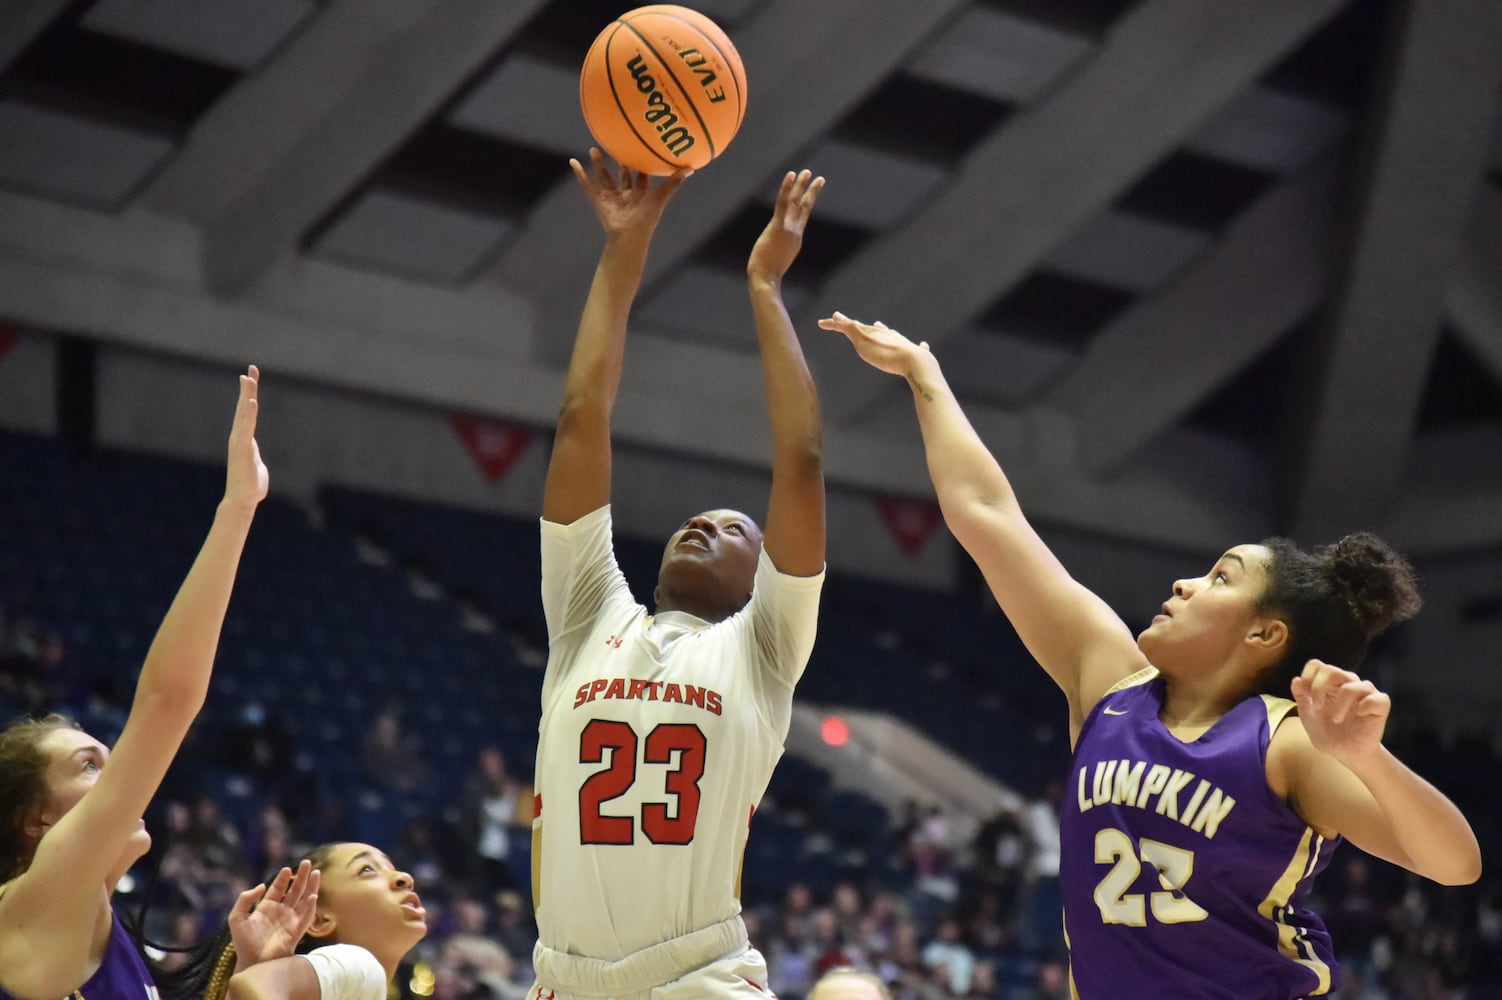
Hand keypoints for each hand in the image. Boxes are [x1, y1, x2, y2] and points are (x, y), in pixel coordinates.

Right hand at [225, 365, 268, 510]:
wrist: (243, 499)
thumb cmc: (251, 484)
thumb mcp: (255, 463)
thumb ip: (253, 455)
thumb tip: (253, 456)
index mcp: (244, 437)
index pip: (247, 411)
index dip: (249, 394)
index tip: (252, 376)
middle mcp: (239, 436)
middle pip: (244, 407)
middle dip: (248, 388)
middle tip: (251, 369)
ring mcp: (239, 442)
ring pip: (244, 414)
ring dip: (247, 396)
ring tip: (249, 380)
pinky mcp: (243, 450)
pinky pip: (246, 428)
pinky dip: (249, 415)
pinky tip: (252, 403)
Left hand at [228, 861, 319, 972]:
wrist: (252, 963)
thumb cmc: (243, 943)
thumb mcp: (237, 918)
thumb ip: (245, 899)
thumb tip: (262, 886)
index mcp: (267, 907)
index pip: (278, 888)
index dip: (283, 878)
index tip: (287, 869)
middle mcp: (281, 911)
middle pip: (295, 890)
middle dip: (301, 876)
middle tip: (307, 862)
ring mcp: (291, 920)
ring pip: (304, 899)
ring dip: (311, 886)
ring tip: (317, 873)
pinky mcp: (297, 931)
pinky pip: (306, 916)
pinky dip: (311, 907)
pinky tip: (313, 896)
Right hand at [570, 148, 690, 238]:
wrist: (630, 235)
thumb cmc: (648, 218)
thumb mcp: (661, 197)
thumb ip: (674, 182)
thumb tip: (691, 168)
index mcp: (640, 193)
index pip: (642, 175)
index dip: (643, 163)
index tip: (642, 147)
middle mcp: (626, 194)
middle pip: (622, 175)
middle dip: (620, 161)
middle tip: (617, 145)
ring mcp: (611, 197)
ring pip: (604, 177)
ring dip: (598, 164)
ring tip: (594, 149)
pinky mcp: (599, 201)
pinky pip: (587, 185)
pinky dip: (580, 174)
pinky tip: (573, 162)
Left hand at [747, 169, 824, 281]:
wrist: (766, 279)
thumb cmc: (767, 276)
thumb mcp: (775, 263)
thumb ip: (777, 256)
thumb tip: (773, 262)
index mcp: (795, 240)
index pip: (802, 217)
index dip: (807, 203)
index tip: (811, 193)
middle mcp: (795, 232)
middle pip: (805, 207)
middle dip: (812, 192)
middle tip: (819, 179)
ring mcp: (789, 229)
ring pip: (796, 202)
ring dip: (801, 185)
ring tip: (806, 172)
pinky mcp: (778, 226)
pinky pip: (784, 203)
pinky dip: (787, 188)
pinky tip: (791, 175)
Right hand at [817, 312, 930, 377]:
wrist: (915, 363)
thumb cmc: (886, 355)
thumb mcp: (862, 342)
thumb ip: (850, 329)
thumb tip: (837, 315)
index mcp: (875, 332)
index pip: (852, 326)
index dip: (837, 324)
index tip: (823, 323)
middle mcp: (889, 335)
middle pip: (873, 328)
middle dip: (862, 327)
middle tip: (853, 323)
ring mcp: (904, 344)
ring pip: (892, 335)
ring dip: (885, 332)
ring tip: (882, 327)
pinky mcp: (918, 354)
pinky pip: (917, 348)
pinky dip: (918, 346)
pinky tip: (923, 344)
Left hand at [1291, 659, 1388, 767]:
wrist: (1344, 754)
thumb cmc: (1327, 733)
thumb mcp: (1308, 715)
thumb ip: (1301, 697)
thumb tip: (1296, 680)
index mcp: (1329, 682)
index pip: (1317, 665)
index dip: (1308, 678)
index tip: (1305, 696)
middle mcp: (1348, 682)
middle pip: (1331, 670)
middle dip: (1319, 689)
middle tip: (1318, 707)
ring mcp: (1365, 692)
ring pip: (1351, 686)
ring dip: (1339, 704)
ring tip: (1336, 720)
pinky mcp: (1380, 705)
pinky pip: (1377, 698)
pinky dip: (1364, 706)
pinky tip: (1359, 715)